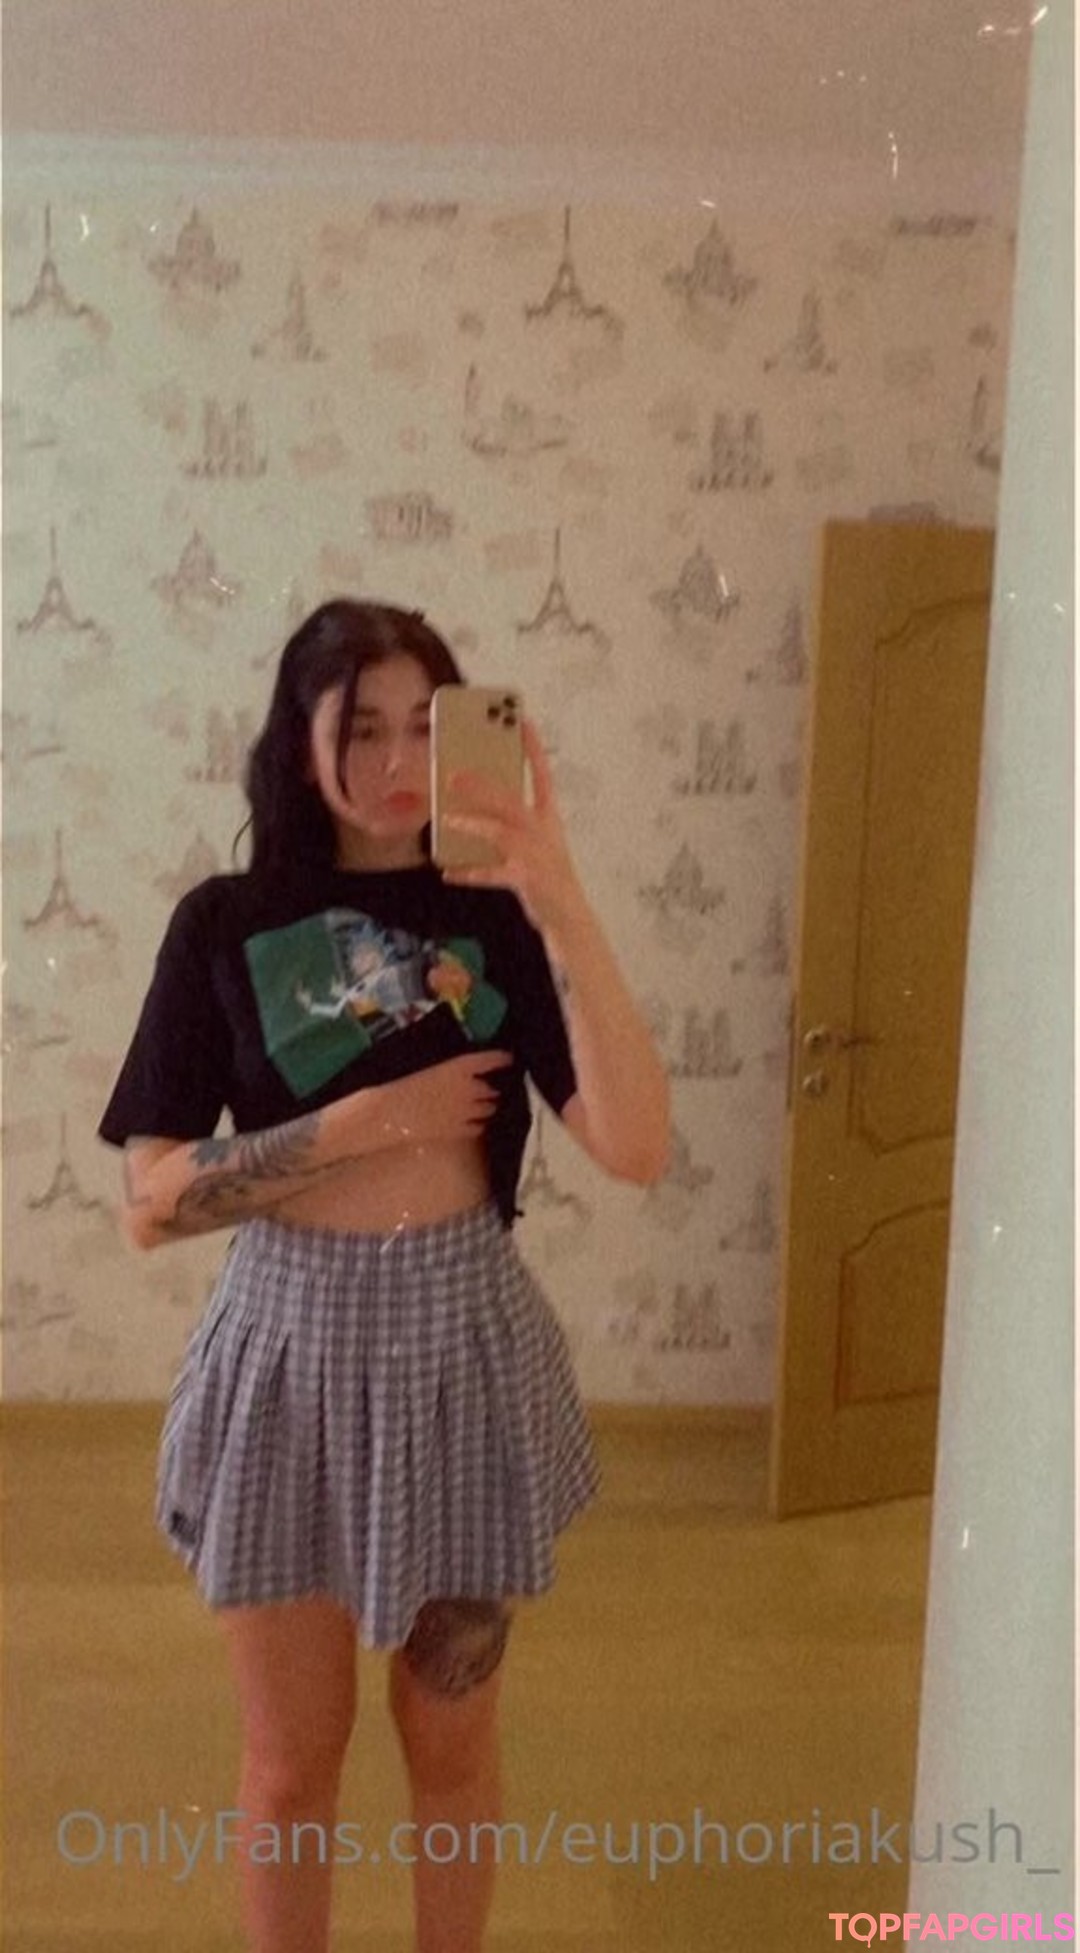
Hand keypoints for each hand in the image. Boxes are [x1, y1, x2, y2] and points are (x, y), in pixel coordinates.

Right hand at [372, 1050, 515, 1148]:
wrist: (387, 1112)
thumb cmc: (400, 1084)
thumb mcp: (427, 1068)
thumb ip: (451, 1070)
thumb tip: (463, 1071)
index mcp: (460, 1067)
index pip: (491, 1060)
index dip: (502, 1059)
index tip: (509, 1059)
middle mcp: (469, 1088)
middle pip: (493, 1089)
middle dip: (490, 1088)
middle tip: (485, 1087)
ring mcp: (467, 1112)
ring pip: (490, 1109)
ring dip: (487, 1106)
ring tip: (479, 1105)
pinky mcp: (459, 1131)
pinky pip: (479, 1127)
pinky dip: (478, 1124)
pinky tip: (469, 1122)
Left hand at [440, 717, 585, 933]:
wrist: (569, 916)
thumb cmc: (548, 875)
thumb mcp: (539, 842)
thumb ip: (513, 823)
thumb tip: (473, 807)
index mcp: (549, 818)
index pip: (543, 774)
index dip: (533, 747)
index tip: (523, 720)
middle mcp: (543, 831)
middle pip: (509, 800)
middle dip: (481, 786)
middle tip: (453, 776)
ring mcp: (536, 855)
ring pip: (500, 832)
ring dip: (472, 825)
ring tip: (447, 821)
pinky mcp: (526, 879)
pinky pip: (491, 874)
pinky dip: (468, 873)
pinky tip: (448, 872)